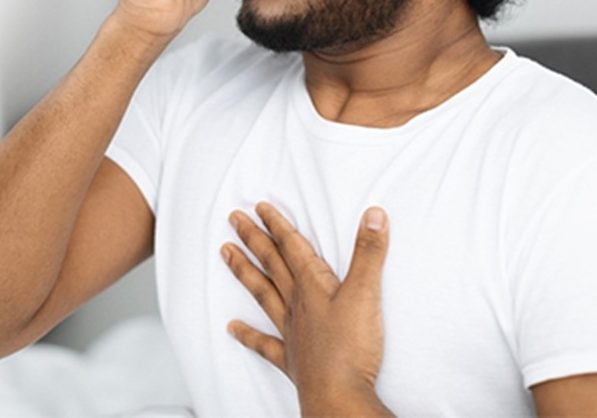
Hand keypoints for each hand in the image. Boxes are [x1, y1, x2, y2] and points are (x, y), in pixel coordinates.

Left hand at [221, 202, 393, 414]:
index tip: (259, 206)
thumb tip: (375, 214)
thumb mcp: (367, 293)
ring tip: (225, 253)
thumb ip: (369, 253)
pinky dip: (247, 335)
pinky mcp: (291, 358)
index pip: (291, 247)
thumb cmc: (352, 347)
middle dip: (254, 239)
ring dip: (244, 271)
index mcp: (312, 286)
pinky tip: (231, 328)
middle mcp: (296, 304)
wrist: (338, 394)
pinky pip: (264, 344)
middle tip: (233, 218)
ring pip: (262, 293)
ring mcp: (290, 331)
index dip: (277, 225)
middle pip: (271, 264)